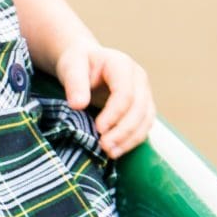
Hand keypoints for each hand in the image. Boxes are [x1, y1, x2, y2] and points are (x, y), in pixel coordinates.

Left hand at [54, 41, 155, 158]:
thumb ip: (74, 83)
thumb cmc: (78, 63)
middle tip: (104, 146)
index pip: (125, 93)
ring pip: (146, 120)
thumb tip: (78, 105)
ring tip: (110, 153)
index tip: (98, 129)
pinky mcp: (143, 106)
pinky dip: (132, 140)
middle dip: (123, 131)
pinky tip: (117, 150)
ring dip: (130, 139)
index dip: (114, 113)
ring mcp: (144, 92)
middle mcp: (138, 78)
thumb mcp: (71, 67)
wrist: (85, 63)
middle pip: (139, 108)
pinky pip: (144, 126)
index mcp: (122, 65)